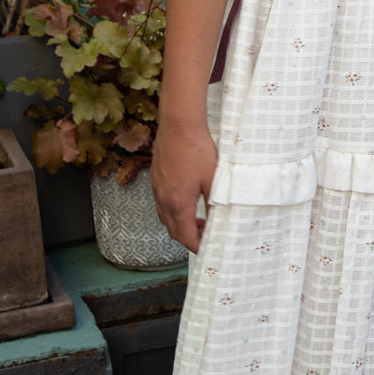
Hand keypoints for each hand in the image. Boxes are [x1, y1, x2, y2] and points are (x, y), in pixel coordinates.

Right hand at [151, 117, 216, 252]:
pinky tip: (186, 201)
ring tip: (197, 219)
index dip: (197, 246)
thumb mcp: (213, 180)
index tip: (207, 248)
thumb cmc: (197, 150)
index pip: (185, 237)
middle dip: (189, 237)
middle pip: (173, 231)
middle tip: (205, 234)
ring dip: (180, 224)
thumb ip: (214, 204)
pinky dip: (173, 211)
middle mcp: (163, 200)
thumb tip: (217, 221)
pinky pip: (161, 204)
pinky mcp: (156, 179)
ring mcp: (157, 189)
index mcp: (178, 204)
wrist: (179, 126)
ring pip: (165, 218)